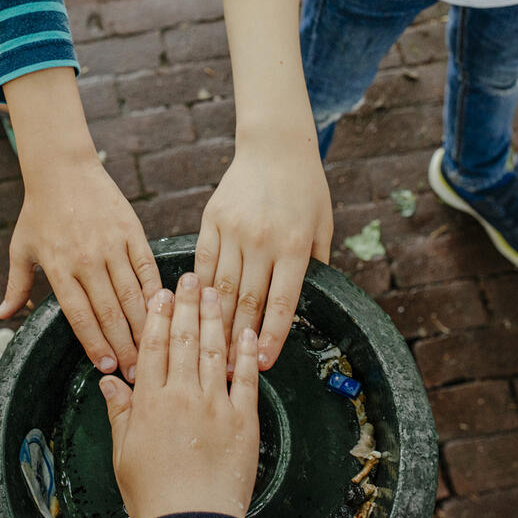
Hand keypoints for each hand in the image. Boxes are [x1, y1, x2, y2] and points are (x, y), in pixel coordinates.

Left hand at [0, 154, 160, 380]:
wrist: (63, 169)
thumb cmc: (39, 211)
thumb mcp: (21, 248)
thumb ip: (16, 285)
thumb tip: (2, 316)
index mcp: (59, 268)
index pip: (80, 316)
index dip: (95, 345)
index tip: (106, 368)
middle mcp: (86, 260)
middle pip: (109, 312)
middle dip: (124, 347)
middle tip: (136, 372)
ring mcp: (112, 245)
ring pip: (132, 295)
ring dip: (143, 326)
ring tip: (152, 350)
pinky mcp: (132, 231)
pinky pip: (147, 268)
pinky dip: (156, 291)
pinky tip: (163, 311)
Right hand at [100, 275, 259, 517]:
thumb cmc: (154, 494)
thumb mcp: (123, 454)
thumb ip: (119, 412)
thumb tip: (108, 381)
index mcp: (151, 402)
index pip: (153, 346)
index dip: (157, 315)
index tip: (160, 292)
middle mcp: (183, 396)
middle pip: (184, 339)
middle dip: (186, 304)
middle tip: (190, 277)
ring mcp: (215, 406)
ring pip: (214, 351)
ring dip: (214, 318)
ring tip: (214, 292)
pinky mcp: (243, 421)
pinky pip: (246, 379)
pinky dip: (247, 354)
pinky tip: (246, 332)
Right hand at [196, 136, 331, 370]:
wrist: (275, 147)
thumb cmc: (306, 189)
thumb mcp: (322, 227)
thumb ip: (316, 265)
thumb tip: (304, 304)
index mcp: (293, 246)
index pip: (281, 303)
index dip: (272, 337)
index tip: (263, 364)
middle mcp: (262, 240)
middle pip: (247, 301)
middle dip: (238, 340)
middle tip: (229, 370)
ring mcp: (234, 229)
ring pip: (221, 286)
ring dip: (215, 321)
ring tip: (210, 348)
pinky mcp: (212, 219)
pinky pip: (203, 261)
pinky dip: (199, 287)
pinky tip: (195, 307)